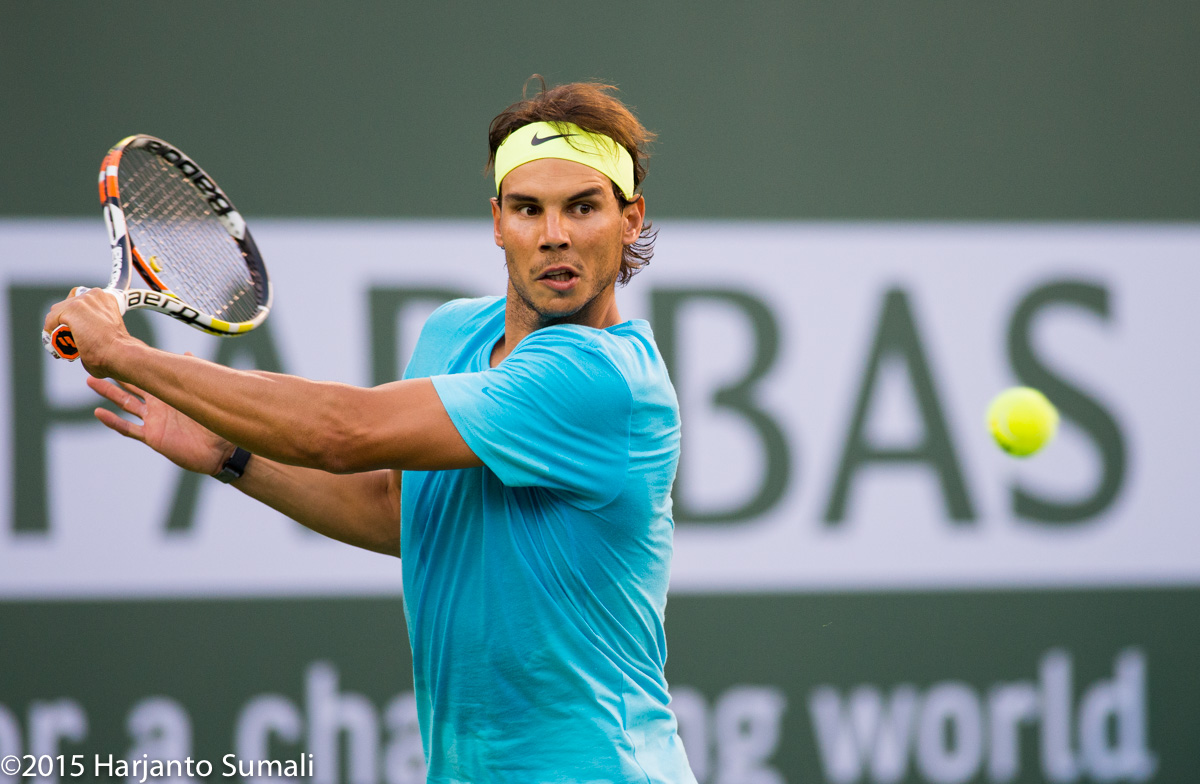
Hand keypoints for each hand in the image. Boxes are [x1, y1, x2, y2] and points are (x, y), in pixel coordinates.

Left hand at [43, 287, 133, 376]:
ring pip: (56, 312)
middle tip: (65, 338)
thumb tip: (82, 337)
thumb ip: (93, 326)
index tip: (74, 327)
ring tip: (60, 343)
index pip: (80, 299)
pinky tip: (56, 343)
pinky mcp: (72, 310)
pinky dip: (50, 332)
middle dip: (63, 320)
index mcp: (106, 298)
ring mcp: (82, 301)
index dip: (74, 314)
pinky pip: (51, 320)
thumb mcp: (107, 330)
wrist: (120, 354)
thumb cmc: (117, 350)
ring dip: (55, 326)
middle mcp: (95, 295)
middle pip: (66, 304)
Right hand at [86, 363, 233, 475]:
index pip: (149, 375)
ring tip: (91, 382)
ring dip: (109, 394)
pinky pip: (129, 429)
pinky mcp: (153, 437)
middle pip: (132, 386)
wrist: (221, 450)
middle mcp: (159, 405)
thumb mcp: (205, 397)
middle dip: (115, 375)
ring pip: (126, 404)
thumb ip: (194, 377)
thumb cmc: (217, 423)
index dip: (135, 365)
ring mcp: (154, 421)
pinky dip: (113, 421)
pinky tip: (99, 413)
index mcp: (172, 393)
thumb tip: (187, 354)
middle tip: (98, 362)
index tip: (120, 351)